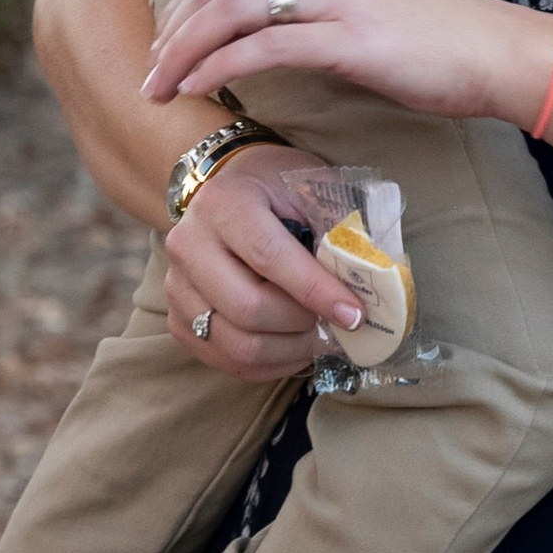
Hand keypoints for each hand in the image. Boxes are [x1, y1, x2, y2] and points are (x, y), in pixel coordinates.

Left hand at [141, 0, 552, 130]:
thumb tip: (256, 33)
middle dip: (169, 32)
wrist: (493, 51)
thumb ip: (307, 5)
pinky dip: (219, 66)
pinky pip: (263, 46)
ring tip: (158, 87)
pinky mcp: (349, 37)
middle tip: (148, 75)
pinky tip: (197, 89)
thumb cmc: (429, 38)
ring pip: (229, 11)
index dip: (180, 7)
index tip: (162, 48)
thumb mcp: (357, 3)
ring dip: (181, 52)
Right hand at [164, 136, 372, 381]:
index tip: (355, 314)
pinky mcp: (177, 319)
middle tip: (337, 325)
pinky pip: (224, 360)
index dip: (315, 291)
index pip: (270, 257)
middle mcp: (189, 245)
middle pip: (248, 309)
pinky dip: (268, 364)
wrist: (226, 190)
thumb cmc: (277, 189)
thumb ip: (339, 229)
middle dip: (302, 325)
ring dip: (289, 351)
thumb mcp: (311, 187)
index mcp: (224, 204)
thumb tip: (376, 280)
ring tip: (320, 339)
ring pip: (236, 344)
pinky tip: (295, 347)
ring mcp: (177, 286)